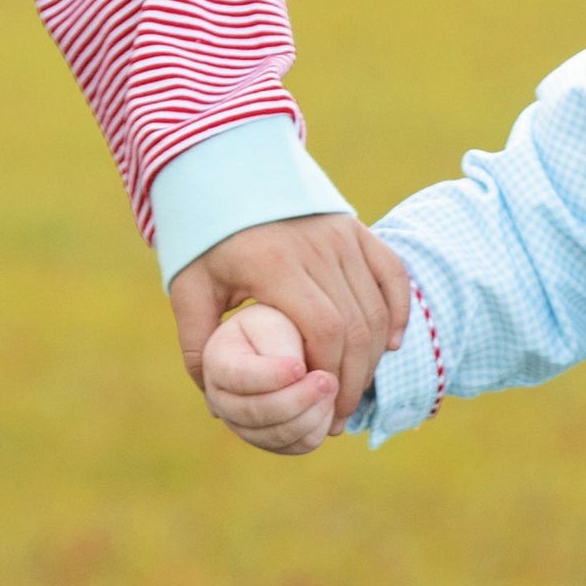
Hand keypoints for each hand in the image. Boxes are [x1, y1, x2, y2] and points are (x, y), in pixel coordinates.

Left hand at [170, 213, 408, 429]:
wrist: (224, 169)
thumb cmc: (205, 234)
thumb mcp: (189, 285)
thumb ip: (197, 343)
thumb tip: (214, 402)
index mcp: (276, 264)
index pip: (324, 331)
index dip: (330, 377)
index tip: (320, 412)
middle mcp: (316, 247)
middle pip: (355, 327)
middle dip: (353, 380)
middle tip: (339, 416)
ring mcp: (340, 234)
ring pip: (375, 307)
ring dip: (372, 357)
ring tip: (354, 392)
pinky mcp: (354, 228)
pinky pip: (392, 274)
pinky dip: (397, 312)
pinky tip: (388, 345)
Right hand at [202, 303, 337, 454]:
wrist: (279, 342)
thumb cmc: (275, 326)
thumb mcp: (273, 323)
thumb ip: (280, 347)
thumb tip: (299, 377)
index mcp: (216, 360)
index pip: (239, 377)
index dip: (272, 376)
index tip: (300, 365)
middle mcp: (219, 398)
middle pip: (256, 413)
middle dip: (298, 398)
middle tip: (328, 379)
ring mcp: (241, 424)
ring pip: (277, 435)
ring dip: (311, 414)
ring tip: (332, 387)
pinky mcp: (267, 440)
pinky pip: (294, 446)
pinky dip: (316, 429)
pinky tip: (328, 403)